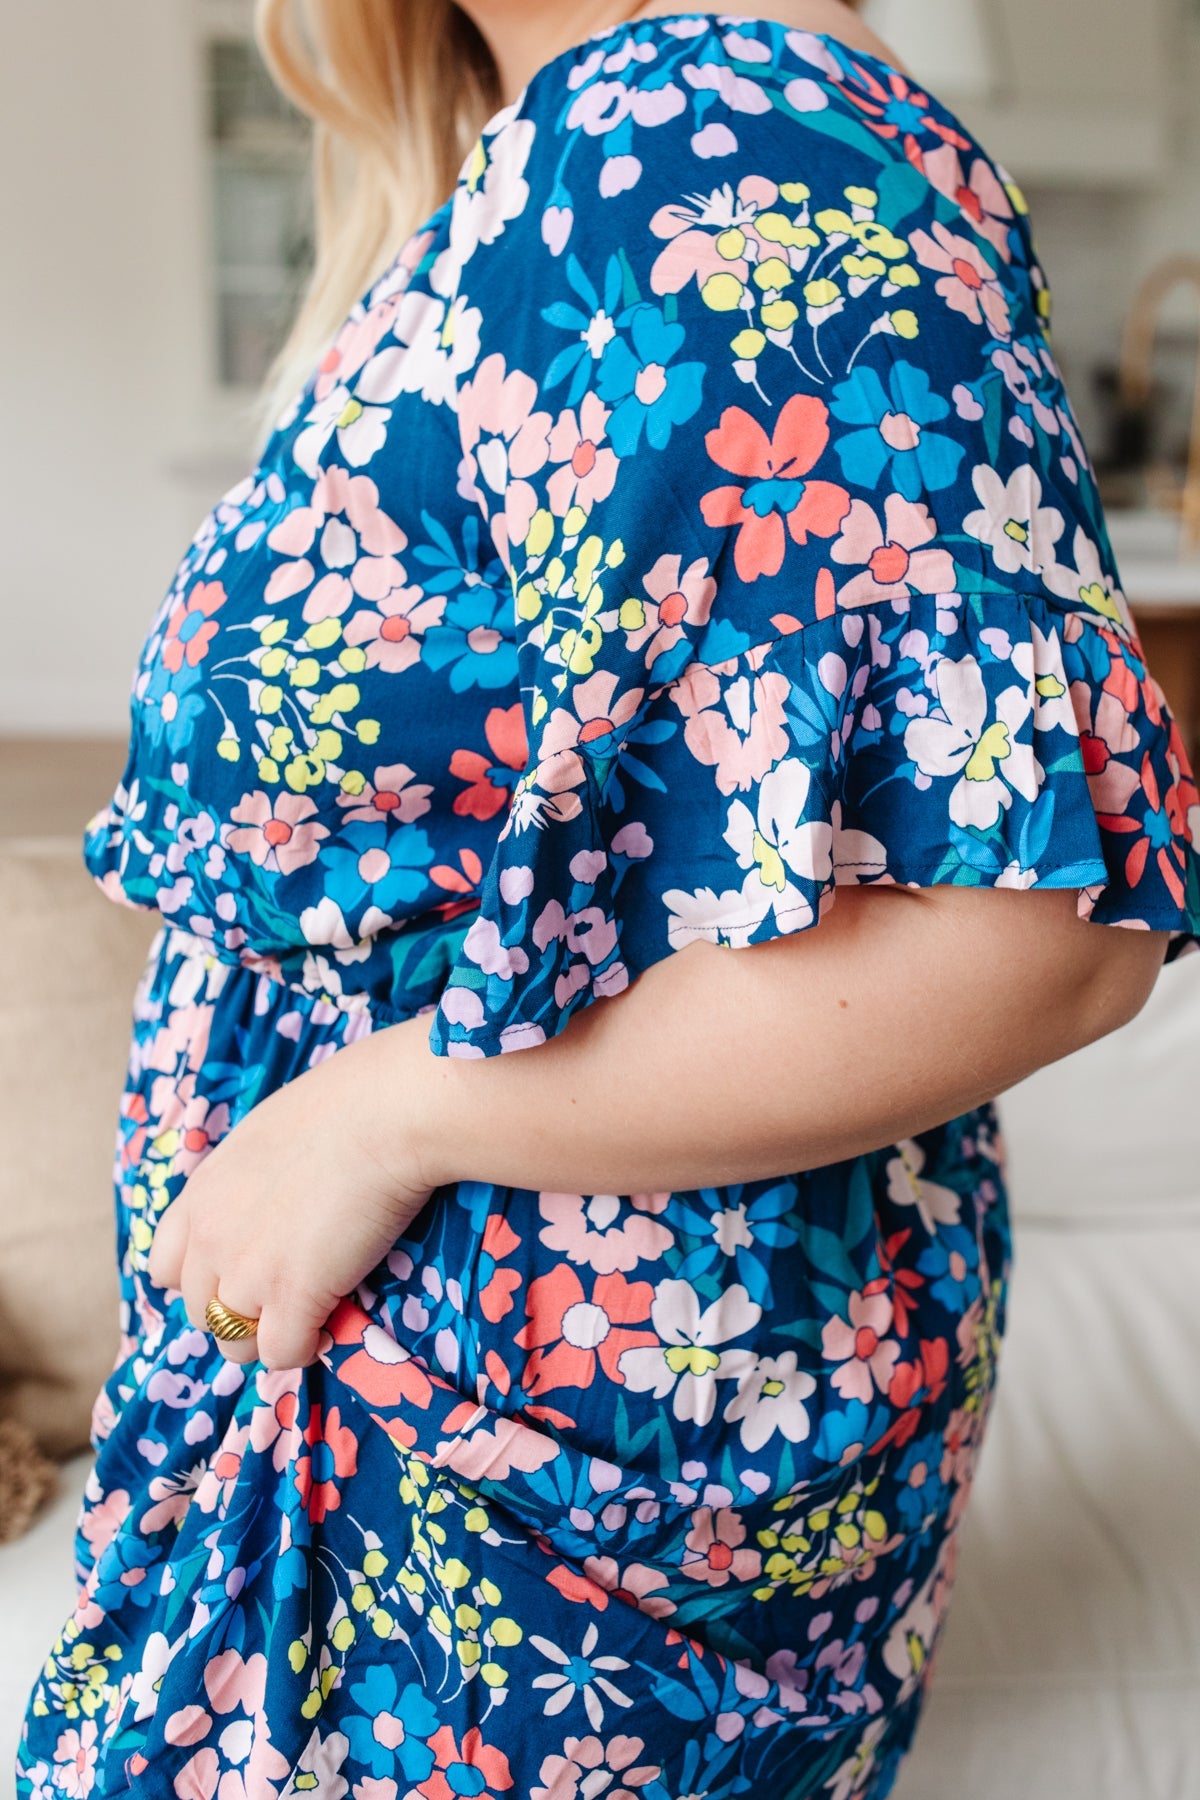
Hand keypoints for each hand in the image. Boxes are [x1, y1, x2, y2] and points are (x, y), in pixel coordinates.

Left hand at [146, 1019, 439, 1369]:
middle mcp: (210, 1240)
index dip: (201, 1278)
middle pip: (200, 1313)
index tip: (240, 1271)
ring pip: (234, 1345)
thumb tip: (268, 1207)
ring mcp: (247, 1274)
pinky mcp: (293, 1298)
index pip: (163, 1268)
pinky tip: (331, 1322)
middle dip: (238, 1310)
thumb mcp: (265, 1138)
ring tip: (310, 1313)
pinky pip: (283, 1355)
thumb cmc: (340, 1107)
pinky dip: (305, 1347)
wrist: (381, 1115)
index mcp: (200, 1197)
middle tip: (286, 1291)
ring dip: (268, 1337)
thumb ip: (247, 1183)